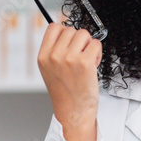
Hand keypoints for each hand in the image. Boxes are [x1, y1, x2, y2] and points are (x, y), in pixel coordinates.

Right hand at [37, 24, 102, 140]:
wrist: (73, 112)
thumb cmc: (66, 93)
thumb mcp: (50, 70)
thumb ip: (55, 51)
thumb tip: (68, 33)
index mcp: (43, 56)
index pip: (53, 27)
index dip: (65, 32)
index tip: (71, 43)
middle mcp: (54, 56)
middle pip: (71, 29)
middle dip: (80, 41)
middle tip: (81, 56)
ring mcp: (69, 58)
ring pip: (84, 34)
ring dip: (89, 45)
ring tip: (87, 61)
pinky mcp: (84, 62)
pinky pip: (96, 44)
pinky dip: (98, 53)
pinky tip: (93, 65)